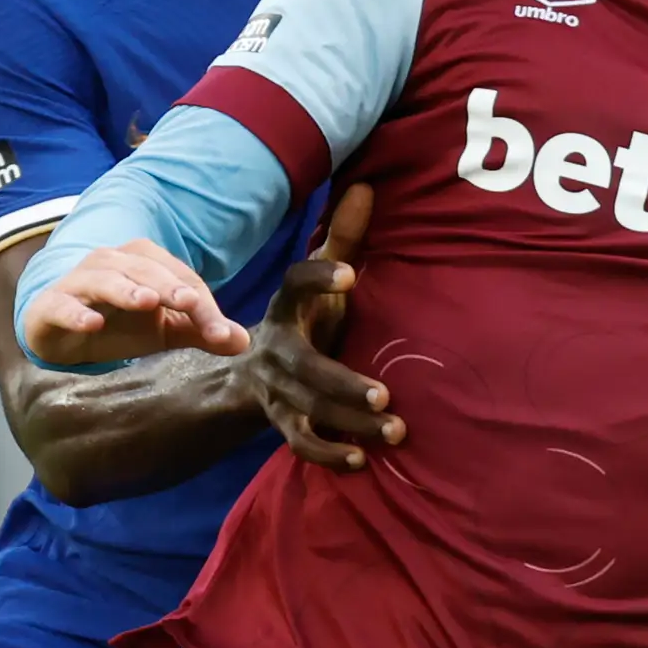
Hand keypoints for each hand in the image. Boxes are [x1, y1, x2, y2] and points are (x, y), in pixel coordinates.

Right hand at [17, 239, 250, 365]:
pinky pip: (63, 304)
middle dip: (168, 286)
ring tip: (146, 302)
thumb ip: (200, 331)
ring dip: (125, 289)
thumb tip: (243, 342)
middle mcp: (111, 263)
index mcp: (143, 262)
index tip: (221, 333)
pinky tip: (92, 324)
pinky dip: (76, 312)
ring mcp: (79, 282)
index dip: (202, 305)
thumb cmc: (118, 324)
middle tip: (190, 302)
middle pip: (144, 269)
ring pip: (104, 278)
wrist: (62, 334)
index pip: (180, 279)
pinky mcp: (51, 305)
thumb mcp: (164, 330)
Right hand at [239, 185, 405, 469]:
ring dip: (350, 424)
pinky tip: (362, 461)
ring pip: (307, 410)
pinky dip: (329, 455)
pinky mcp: (282, 421)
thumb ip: (344, 238)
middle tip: (386, 394)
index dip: (318, 278)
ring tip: (395, 431)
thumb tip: (368, 185)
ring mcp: (276, 388)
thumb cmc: (307, 317)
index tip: (351, 274)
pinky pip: (301, 442)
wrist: (251, 370)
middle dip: (342, 383)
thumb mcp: (321, 280)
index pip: (295, 284)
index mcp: (288, 306)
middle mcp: (276, 348)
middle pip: (304, 367)